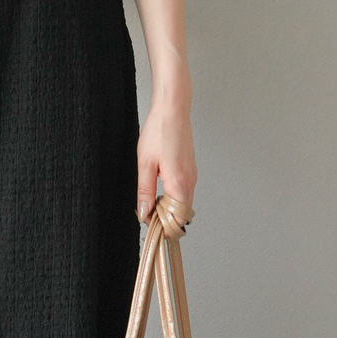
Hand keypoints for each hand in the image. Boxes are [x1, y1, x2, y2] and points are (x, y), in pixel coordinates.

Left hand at [135, 100, 196, 223]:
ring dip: (169, 208)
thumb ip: (145, 191)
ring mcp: (192, 175)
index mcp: (179, 182)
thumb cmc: (158, 132)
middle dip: (166, 219)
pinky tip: (159, 192)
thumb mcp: (145, 164)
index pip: (177, 218)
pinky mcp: (191, 170)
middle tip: (146, 216)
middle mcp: (190, 181)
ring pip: (184, 203)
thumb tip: (144, 213)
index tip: (148, 226)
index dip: (163, 227)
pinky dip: (173, 198)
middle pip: (182, 214)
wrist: (172, 110)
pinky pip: (185, 192)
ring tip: (151, 204)